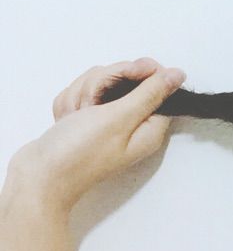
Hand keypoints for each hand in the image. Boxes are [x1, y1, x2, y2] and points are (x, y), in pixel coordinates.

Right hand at [5, 58, 186, 213]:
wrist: (34, 178)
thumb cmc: (79, 152)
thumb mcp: (120, 118)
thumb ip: (150, 93)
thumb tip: (179, 75)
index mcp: (149, 125)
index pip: (157, 82)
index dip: (141, 72)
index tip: (127, 73)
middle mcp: (132, 122)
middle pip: (126, 77)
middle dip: (103, 83)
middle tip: (91, 104)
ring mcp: (107, 120)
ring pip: (101, 81)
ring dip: (84, 93)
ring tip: (76, 115)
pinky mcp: (85, 117)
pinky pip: (82, 93)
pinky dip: (71, 102)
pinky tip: (66, 119)